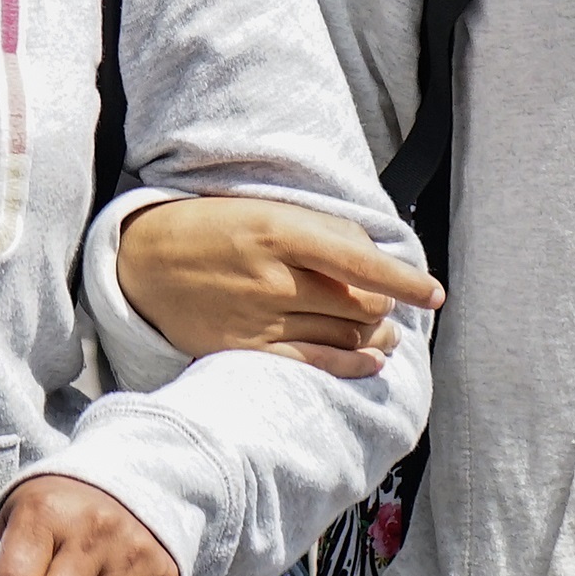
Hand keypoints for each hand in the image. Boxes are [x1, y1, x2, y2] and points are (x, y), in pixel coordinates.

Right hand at [117, 196, 442, 378]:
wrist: (141, 261)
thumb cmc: (210, 228)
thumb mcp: (264, 210)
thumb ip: (320, 231)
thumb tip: (375, 259)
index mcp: (280, 232)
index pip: (363, 262)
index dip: (406, 281)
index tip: (433, 293)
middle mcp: (273, 278)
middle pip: (359, 304)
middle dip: (382, 306)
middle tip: (386, 304)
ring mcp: (258, 318)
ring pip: (343, 336)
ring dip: (373, 336)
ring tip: (382, 332)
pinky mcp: (244, 349)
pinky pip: (314, 365)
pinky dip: (350, 365)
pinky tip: (370, 360)